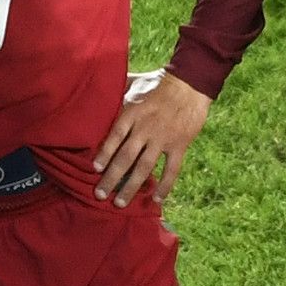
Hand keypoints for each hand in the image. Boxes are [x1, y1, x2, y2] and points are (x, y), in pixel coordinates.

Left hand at [92, 70, 211, 206]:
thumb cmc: (160, 83)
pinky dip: (164, 186)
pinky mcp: (179, 145)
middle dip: (111, 178)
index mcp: (132, 114)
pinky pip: (171, 170)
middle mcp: (144, 129)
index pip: (114, 138)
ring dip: (131, 187)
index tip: (95, 169)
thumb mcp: (135, 83)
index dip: (103, 154)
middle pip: (125, 158)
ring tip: (119, 203)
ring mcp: (162, 139)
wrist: (190, 84)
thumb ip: (119, 91)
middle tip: (100, 194)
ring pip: (144, 168)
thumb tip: (101, 88)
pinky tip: (157, 200)